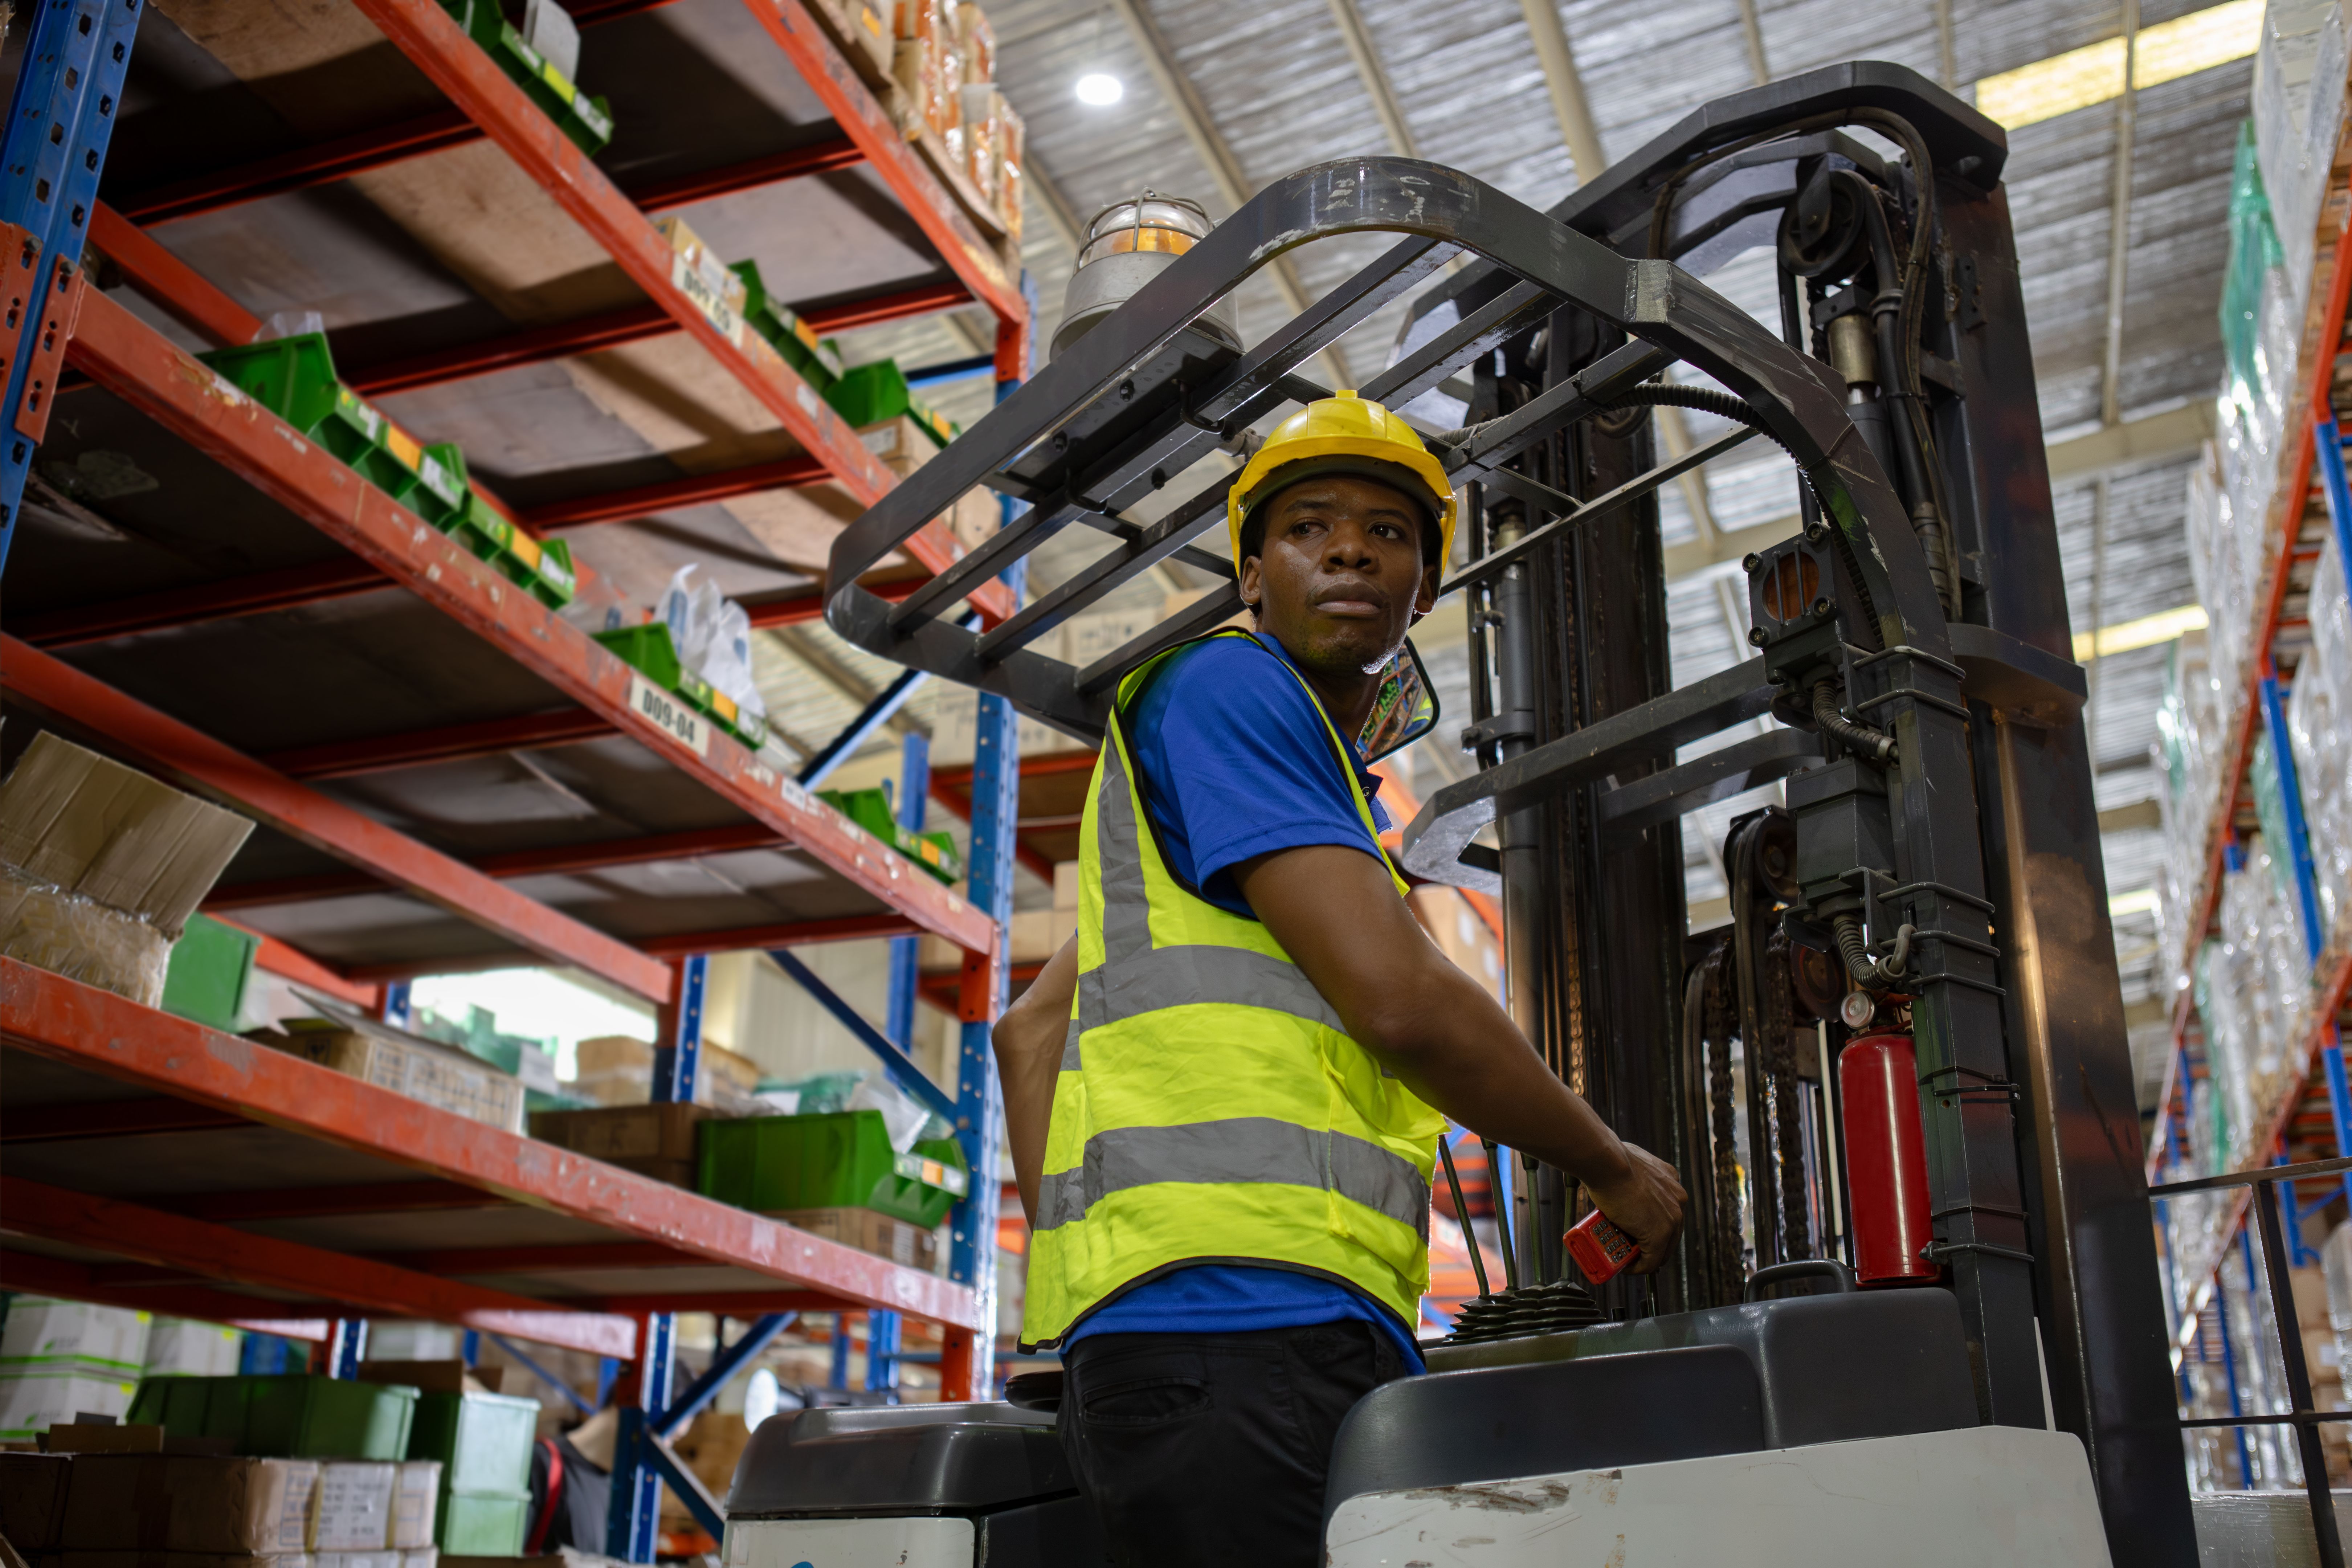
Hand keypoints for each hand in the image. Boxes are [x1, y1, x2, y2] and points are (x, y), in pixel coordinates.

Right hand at [1582, 1140, 1686, 1275]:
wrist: (1608, 1163)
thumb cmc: (1611, 1159)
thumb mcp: (1632, 1161)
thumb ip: (1634, 1172)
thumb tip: (1617, 1173)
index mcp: (1672, 1182)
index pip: (1668, 1213)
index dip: (1652, 1226)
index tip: (1637, 1233)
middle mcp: (1678, 1200)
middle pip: (1669, 1234)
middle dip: (1650, 1245)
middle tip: (1631, 1249)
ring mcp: (1671, 1219)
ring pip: (1662, 1250)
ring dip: (1644, 1257)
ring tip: (1625, 1258)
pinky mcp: (1659, 1235)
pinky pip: (1651, 1261)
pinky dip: (1638, 1268)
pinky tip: (1626, 1267)